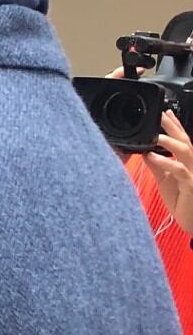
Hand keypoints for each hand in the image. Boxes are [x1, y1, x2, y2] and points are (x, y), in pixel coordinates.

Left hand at [146, 110, 192, 235]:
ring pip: (185, 151)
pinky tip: (152, 157)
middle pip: (184, 140)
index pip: (182, 139)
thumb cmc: (182, 201)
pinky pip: (179, 170)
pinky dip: (165, 162)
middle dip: (172, 127)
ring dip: (169, 142)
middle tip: (159, 115)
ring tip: (155, 136)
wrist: (192, 222)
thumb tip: (145, 151)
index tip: (164, 112)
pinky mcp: (191, 185)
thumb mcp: (165, 180)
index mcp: (187, 162)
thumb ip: (157, 165)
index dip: (175, 125)